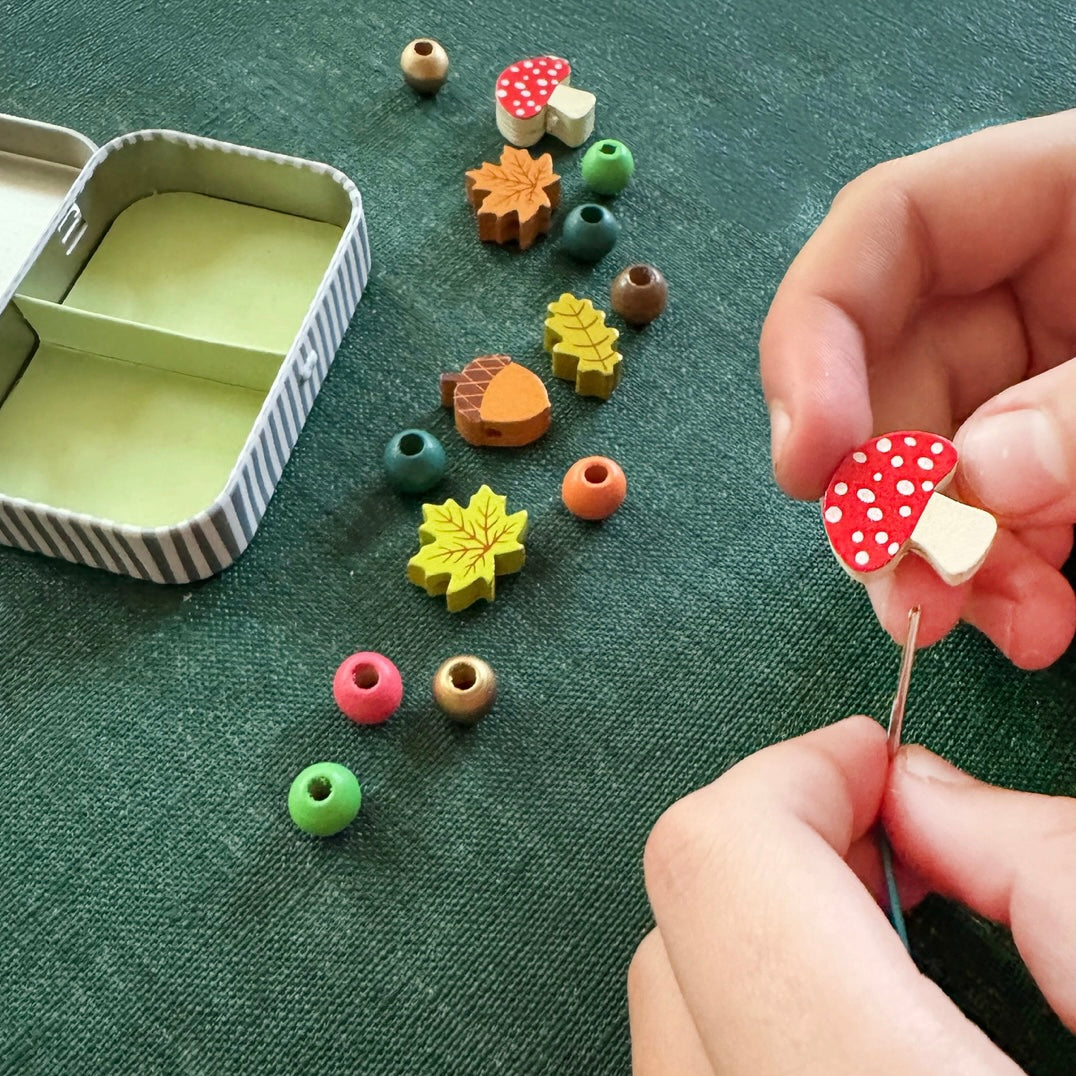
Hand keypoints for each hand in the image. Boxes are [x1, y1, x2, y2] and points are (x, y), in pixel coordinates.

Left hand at [629, 716, 1075, 1073]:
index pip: (720, 861)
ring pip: (667, 983)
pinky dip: (746, 989)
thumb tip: (921, 786)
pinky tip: (839, 997)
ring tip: (878, 924)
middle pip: (678, 916)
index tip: (870, 759)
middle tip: (894, 840)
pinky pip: (684, 1047)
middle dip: (784, 837)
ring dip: (761, 917)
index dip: (795, 774)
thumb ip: (1042, 870)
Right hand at [759, 112, 1075, 667]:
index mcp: (1068, 194)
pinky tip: (1034, 621)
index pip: (884, 234)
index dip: (816, 342)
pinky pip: (985, 519)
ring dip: (940, 560)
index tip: (811, 462)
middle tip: (915, 595)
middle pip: (884, 374)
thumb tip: (983, 475)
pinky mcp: (1061, 462)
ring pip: (923, 468)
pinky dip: (994, 581)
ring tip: (1005, 625)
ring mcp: (1038, 379)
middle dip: (888, 496)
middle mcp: (1030, 287)